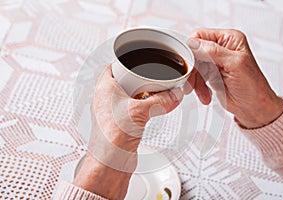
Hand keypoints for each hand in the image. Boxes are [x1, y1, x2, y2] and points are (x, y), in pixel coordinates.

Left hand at [73, 66, 182, 198]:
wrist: (109, 165)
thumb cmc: (110, 139)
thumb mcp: (139, 112)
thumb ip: (160, 101)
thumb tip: (174, 95)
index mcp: (104, 87)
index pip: (116, 64)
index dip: (131, 60)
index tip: (145, 59)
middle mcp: (107, 96)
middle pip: (127, 78)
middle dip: (143, 77)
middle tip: (156, 75)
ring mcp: (114, 109)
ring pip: (133, 93)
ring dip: (146, 92)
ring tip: (158, 90)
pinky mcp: (122, 121)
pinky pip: (136, 107)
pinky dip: (146, 105)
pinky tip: (155, 106)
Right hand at [185, 28, 282, 128]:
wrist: (254, 108)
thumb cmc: (253, 87)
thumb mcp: (235, 64)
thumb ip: (213, 52)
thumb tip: (193, 43)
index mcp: (229, 39)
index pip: (200, 36)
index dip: (191, 50)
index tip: (189, 64)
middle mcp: (221, 48)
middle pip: (194, 52)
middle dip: (193, 69)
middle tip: (192, 81)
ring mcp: (215, 62)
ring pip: (193, 66)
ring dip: (195, 81)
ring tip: (202, 92)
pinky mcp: (211, 74)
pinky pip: (196, 77)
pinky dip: (198, 87)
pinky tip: (205, 94)